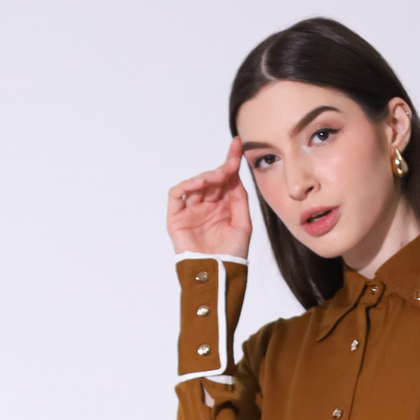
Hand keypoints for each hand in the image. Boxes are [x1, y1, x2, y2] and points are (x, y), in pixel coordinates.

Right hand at [167, 137, 250, 258]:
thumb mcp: (243, 223)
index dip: (231, 161)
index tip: (238, 144)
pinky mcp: (177, 218)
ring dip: (207, 176)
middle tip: (231, 164)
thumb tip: (235, 175)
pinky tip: (200, 183)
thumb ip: (239, 199)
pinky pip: (177, 195)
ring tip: (218, 177)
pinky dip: (187, 185)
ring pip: (196, 184)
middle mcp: (207, 206)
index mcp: (223, 207)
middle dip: (222, 169)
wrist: (219, 274)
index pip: (226, 180)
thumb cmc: (232, 254)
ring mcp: (191, 211)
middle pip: (212, 180)